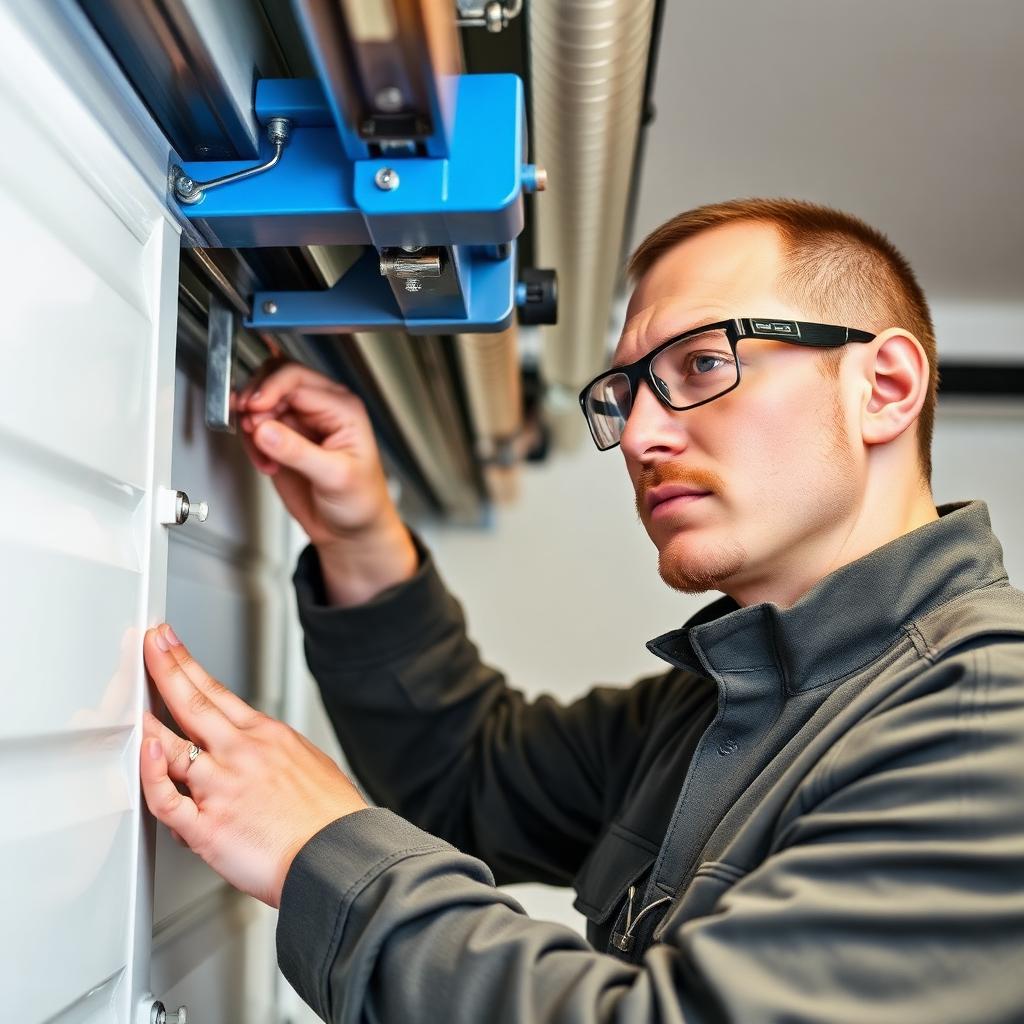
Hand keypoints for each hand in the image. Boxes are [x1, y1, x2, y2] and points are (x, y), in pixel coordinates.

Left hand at [139, 624, 367, 907]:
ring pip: (172, 745)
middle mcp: (243, 754)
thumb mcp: (310, 763)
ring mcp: (223, 788)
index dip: (186, 664)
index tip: (168, 643)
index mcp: (268, 737)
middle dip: (164, 668)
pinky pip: (167, 800)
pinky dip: (150, 777)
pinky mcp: (209, 827)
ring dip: (146, 721)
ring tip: (128, 703)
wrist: (340, 857)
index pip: (216, 691)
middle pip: (193, 703)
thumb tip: (258, 749)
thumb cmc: (331, 820)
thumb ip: (273, 752)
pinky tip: (144, 757)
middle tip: (146, 645)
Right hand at [234, 363, 417, 605]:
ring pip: (260, 401)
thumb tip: (266, 430)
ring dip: (252, 425)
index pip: (297, 380)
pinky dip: (251, 443)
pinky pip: (255, 426)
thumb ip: (298, 452)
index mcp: (343, 408)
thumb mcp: (335, 477)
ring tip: (263, 454)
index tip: (253, 409)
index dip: (270, 390)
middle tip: (250, 426)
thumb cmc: (360, 502)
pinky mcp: (282, 439)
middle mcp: (321, 408)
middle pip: (275, 379)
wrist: (350, 531)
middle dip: (256, 401)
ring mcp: (300, 422)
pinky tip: (266, 464)